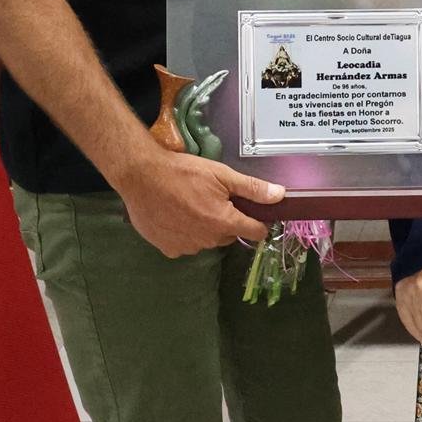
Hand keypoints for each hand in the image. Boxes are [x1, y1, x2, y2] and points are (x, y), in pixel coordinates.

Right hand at [110, 145, 282, 257]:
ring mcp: (187, 247)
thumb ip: (252, 189)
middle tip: (212, 199)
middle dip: (226, 221)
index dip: (257, 222)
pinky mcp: (168, 249)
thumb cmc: (183, 172)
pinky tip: (174, 215)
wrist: (140, 176)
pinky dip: (184, 233)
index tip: (252, 213)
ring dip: (204, 227)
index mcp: (224, 222)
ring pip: (207, 240)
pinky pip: (185, 244)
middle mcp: (208, 240)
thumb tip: (281, 195)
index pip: (255, 232)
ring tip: (189, 205)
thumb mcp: (221, 174)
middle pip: (229, 235)